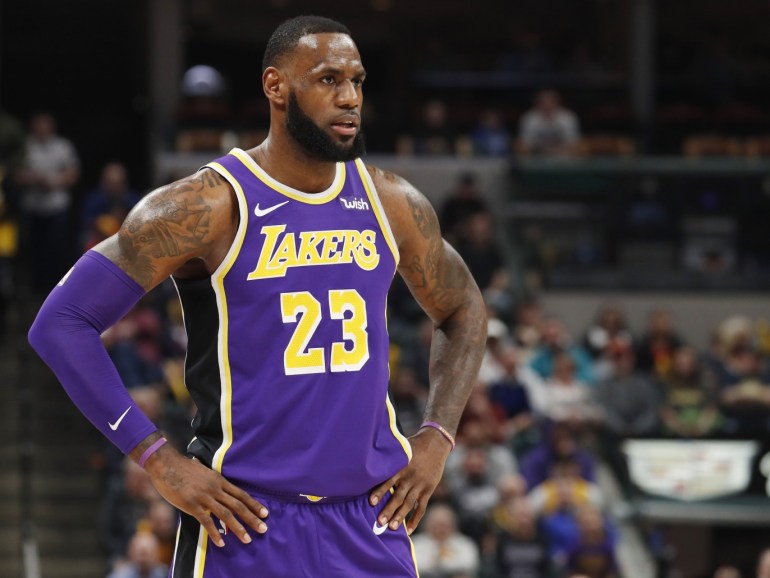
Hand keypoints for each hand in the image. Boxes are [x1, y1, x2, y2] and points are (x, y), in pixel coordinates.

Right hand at [144, 446, 268, 546]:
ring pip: (226, 515)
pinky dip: (215, 533)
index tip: (265, 513)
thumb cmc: (184, 468)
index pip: (241, 494)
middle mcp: (215, 489)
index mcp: (219, 480)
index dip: (254, 504)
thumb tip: (220, 490)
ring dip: (238, 528)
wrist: (166, 464)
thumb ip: (213, 482)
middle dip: (252, 518)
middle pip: (238, 505)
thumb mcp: (205, 472)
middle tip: (263, 529)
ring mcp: (204, 497)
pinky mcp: (192, 505)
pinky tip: (221, 543)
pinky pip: (206, 522)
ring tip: (247, 539)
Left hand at [368, 427, 451, 534]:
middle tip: (379, 522)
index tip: (371, 502)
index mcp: (402, 466)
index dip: (380, 492)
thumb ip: (390, 459)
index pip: (389, 481)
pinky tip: (408, 530)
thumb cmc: (414, 446)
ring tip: (392, 528)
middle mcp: (411, 477)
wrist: (435, 443)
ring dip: (400, 516)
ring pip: (409, 503)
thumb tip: (370, 462)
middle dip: (389, 510)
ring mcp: (420, 485)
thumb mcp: (402, 449)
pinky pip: (421, 507)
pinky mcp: (428, 490)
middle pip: (398, 496)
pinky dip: (415, 519)